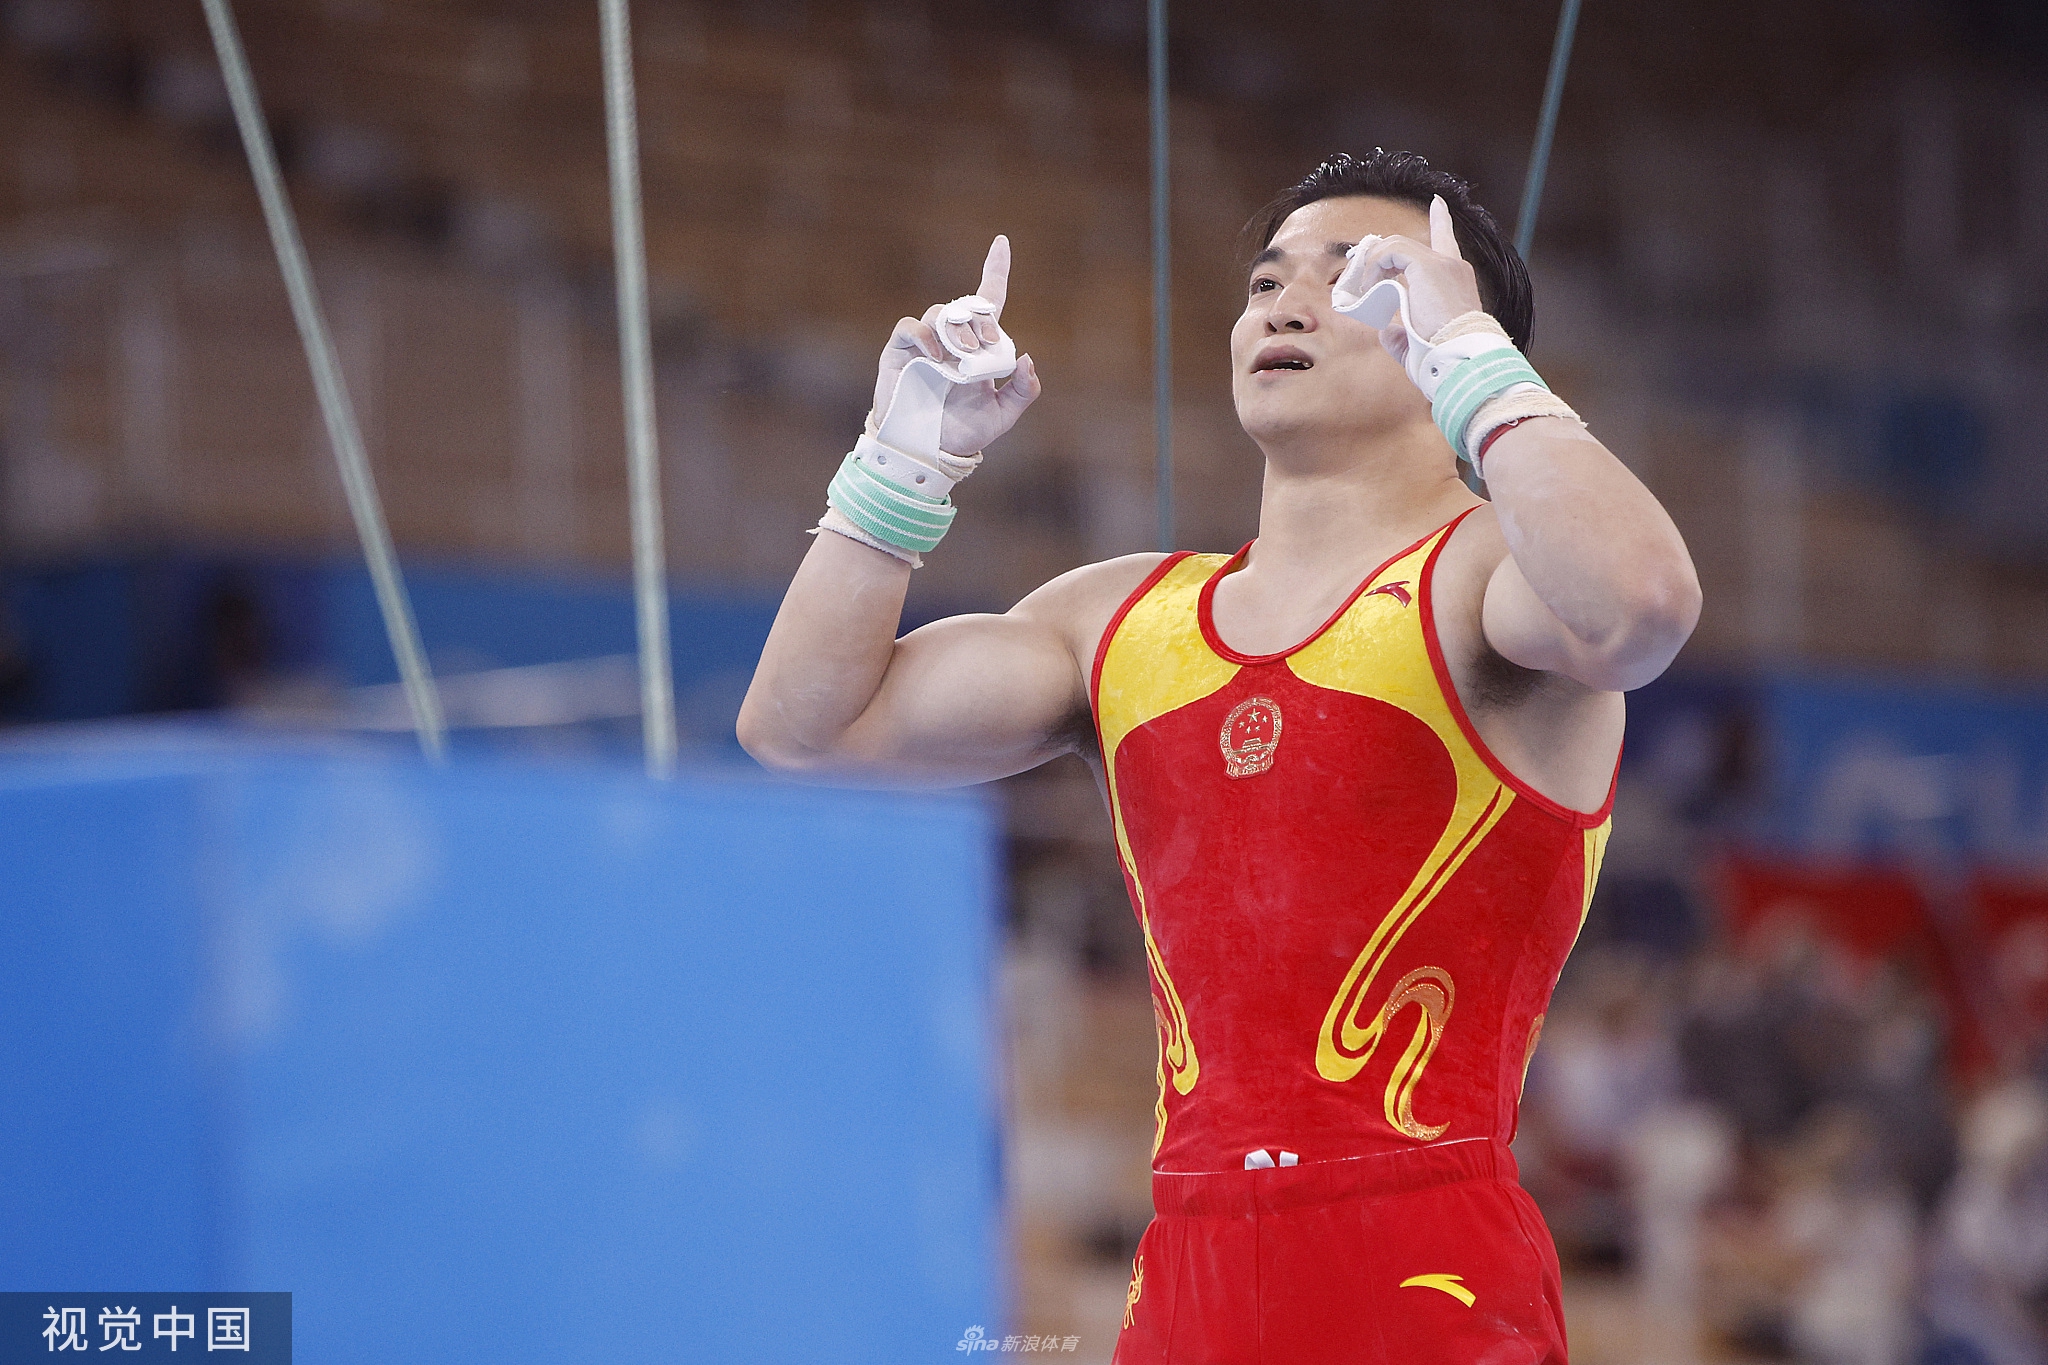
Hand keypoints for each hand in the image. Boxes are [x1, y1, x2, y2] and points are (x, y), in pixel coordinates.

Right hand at [873, 235, 1041, 455]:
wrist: (928, 451)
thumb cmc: (965, 433)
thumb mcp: (1003, 415)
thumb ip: (1024, 390)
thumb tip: (1027, 358)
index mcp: (979, 346)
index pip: (987, 299)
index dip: (995, 270)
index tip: (1002, 243)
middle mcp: (952, 339)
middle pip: (966, 306)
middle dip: (982, 319)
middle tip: (989, 343)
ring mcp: (925, 343)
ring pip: (940, 313)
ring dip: (957, 330)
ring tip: (964, 357)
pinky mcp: (900, 351)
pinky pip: (911, 326)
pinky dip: (926, 336)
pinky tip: (939, 358)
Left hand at [1330, 196, 1483, 372]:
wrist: (1459, 357)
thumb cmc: (1442, 356)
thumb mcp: (1417, 342)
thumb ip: (1401, 332)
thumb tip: (1385, 329)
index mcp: (1455, 279)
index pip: (1447, 241)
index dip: (1441, 221)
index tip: (1438, 204)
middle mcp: (1452, 265)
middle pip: (1408, 246)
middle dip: (1379, 257)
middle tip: (1360, 280)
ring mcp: (1441, 263)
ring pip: (1395, 246)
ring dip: (1372, 267)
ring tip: (1364, 291)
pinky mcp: (1428, 265)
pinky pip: (1391, 251)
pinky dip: (1374, 267)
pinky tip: (1369, 287)